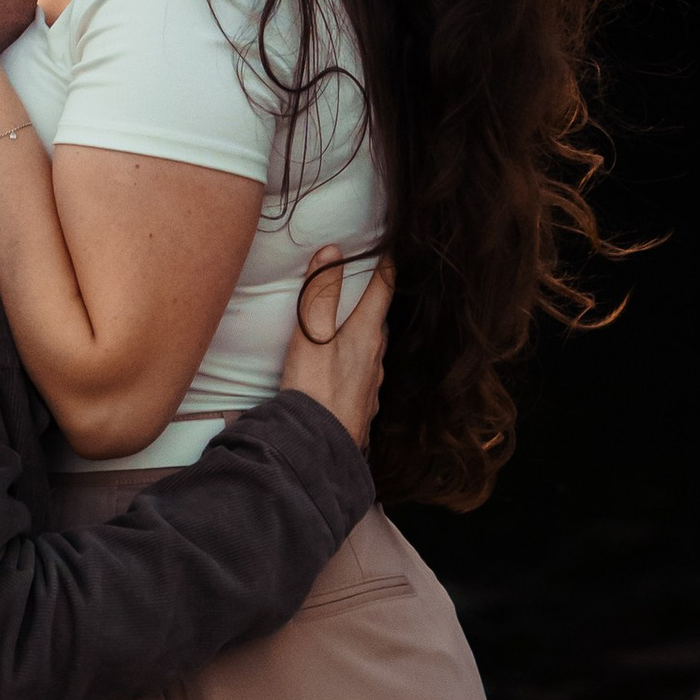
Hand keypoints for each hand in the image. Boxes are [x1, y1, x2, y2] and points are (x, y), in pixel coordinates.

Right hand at [279, 249, 391, 450]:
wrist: (319, 451)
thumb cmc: (313, 389)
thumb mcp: (311, 335)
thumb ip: (319, 293)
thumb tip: (333, 252)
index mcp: (366, 335)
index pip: (382, 290)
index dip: (385, 266)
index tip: (389, 248)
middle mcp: (376, 358)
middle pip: (377, 319)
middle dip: (372, 298)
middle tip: (363, 280)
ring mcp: (372, 385)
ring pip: (371, 349)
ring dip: (363, 332)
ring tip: (348, 323)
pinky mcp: (363, 407)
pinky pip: (364, 374)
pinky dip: (356, 361)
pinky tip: (343, 368)